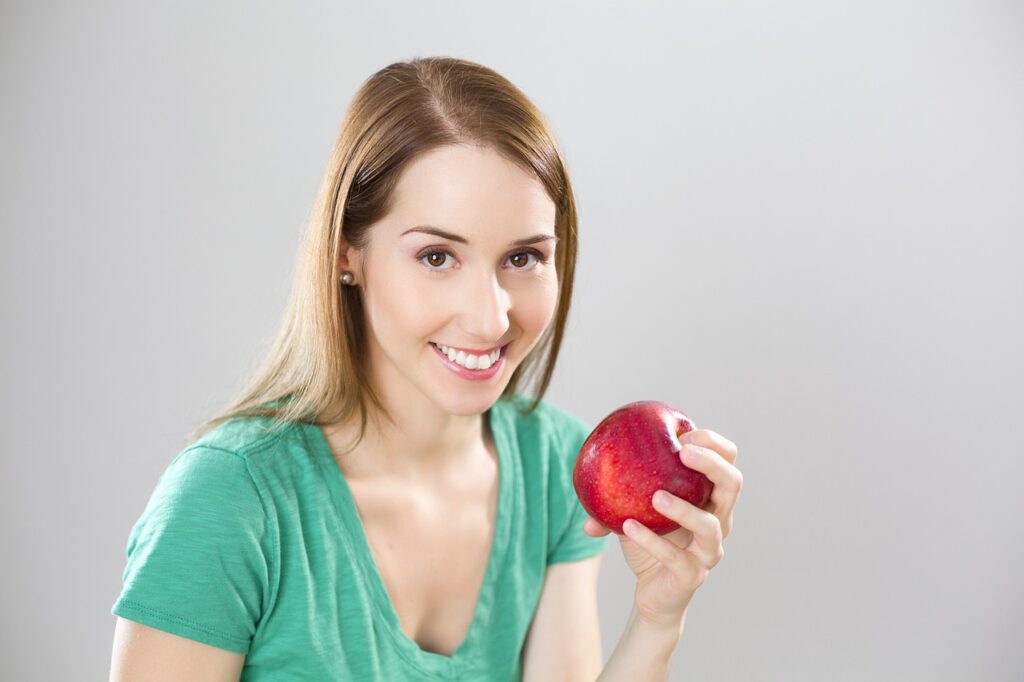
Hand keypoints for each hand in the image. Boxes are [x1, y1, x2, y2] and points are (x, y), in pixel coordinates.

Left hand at [584, 428, 742, 627]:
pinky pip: (676, 557)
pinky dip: (651, 540)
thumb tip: (589, 466)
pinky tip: (628, 526)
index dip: (714, 445)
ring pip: (710, 525)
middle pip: (732, 485)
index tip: (685, 435)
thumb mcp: (635, 508)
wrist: (653, 593)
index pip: (728, 461)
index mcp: (710, 498)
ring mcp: (709, 550)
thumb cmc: (649, 542)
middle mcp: (719, 520)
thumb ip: (616, 489)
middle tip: (683, 452)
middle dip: (711, 464)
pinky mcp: (692, 574)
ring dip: (684, 508)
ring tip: (656, 496)